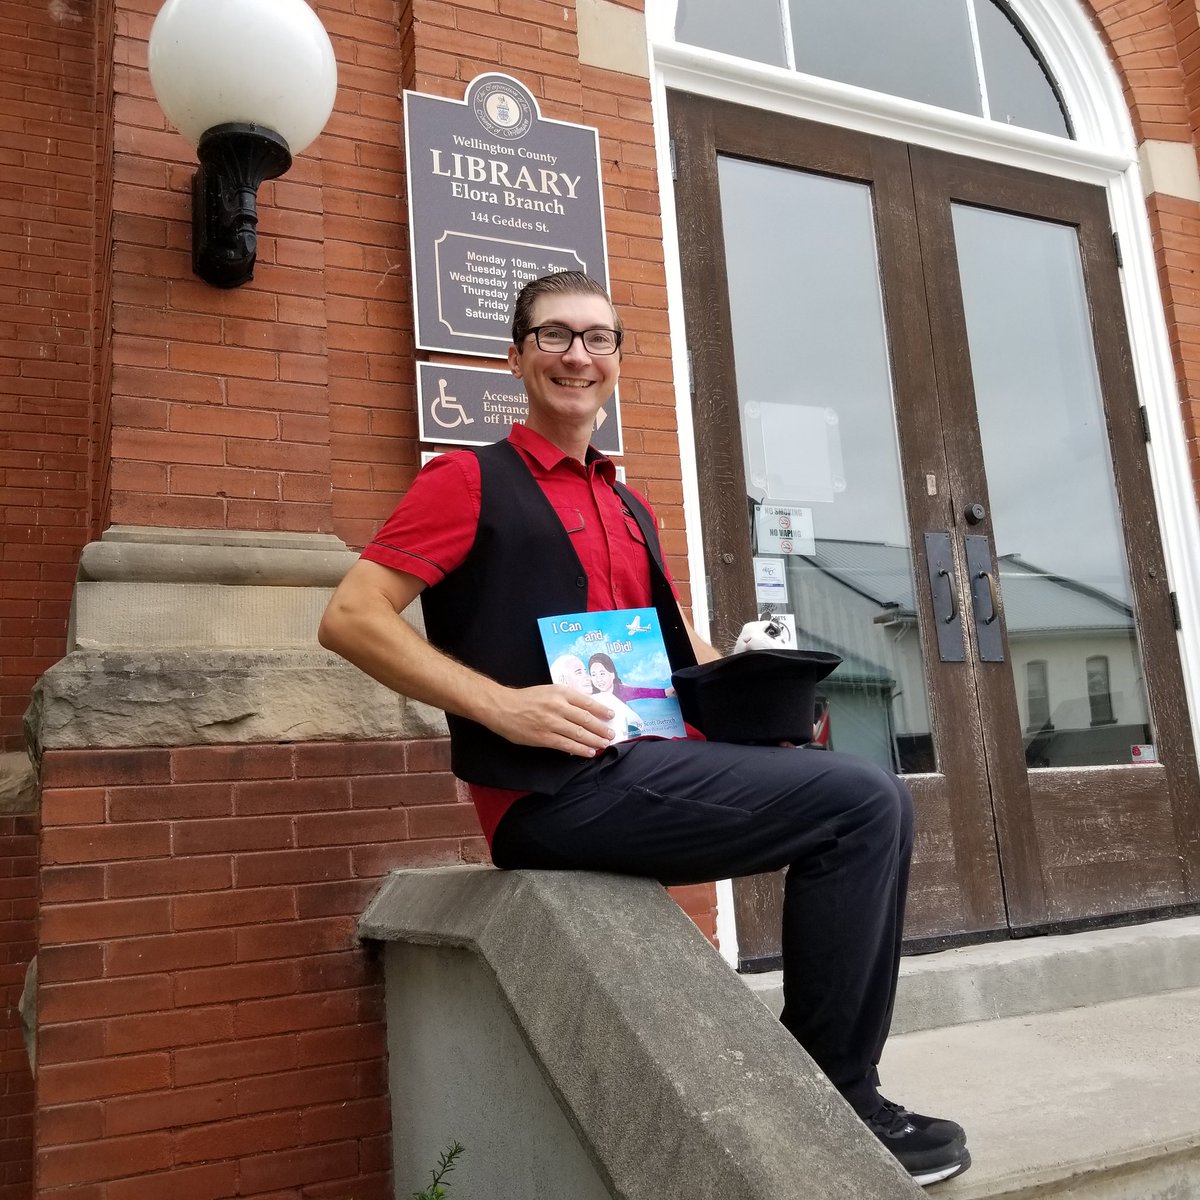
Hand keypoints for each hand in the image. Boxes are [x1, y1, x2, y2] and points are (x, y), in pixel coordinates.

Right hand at [484, 684, 616, 756]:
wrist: (502, 707)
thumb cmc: (525, 699)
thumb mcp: (548, 691)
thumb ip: (565, 699)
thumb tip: (585, 710)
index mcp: (560, 692)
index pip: (587, 702)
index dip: (601, 710)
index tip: (611, 715)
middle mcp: (558, 706)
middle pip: (586, 719)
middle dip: (601, 728)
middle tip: (611, 734)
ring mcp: (551, 723)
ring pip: (579, 733)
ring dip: (594, 740)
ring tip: (604, 744)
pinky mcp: (544, 737)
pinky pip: (567, 745)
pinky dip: (580, 749)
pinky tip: (589, 752)